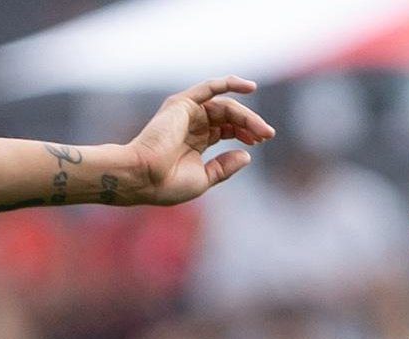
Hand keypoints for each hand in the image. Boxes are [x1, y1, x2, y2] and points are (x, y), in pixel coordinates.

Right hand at [116, 77, 273, 205]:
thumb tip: (247, 155)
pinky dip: (230, 83)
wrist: (142, 177)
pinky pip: (210, 87)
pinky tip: (250, 88)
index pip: (226, 130)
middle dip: (249, 125)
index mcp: (195, 142)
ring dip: (246, 116)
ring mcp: (187, 113)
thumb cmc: (166, 185)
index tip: (259, 143)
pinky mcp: (183, 104)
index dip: (244, 134)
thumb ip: (223, 167)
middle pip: (229, 118)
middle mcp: (191, 124)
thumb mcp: (203, 179)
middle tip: (266, 136)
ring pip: (225, 107)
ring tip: (261, 130)